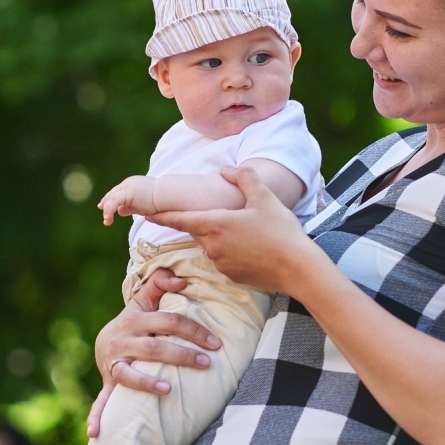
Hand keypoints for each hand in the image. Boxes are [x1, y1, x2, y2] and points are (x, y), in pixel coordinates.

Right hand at [86, 269, 221, 437]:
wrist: (104, 341)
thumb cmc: (135, 322)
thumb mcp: (144, 301)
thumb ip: (160, 284)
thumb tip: (182, 278)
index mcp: (133, 320)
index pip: (168, 322)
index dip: (193, 330)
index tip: (216, 344)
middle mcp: (120, 341)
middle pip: (154, 348)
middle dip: (181, 356)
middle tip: (206, 364)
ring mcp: (112, 364)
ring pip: (129, 374)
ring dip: (147, 383)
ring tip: (169, 390)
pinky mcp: (107, 382)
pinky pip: (101, 400)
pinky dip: (97, 416)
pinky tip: (96, 432)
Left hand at [98, 176, 156, 224]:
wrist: (169, 197)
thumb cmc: (161, 202)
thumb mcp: (142, 205)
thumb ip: (131, 207)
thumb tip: (120, 211)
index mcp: (133, 185)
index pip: (118, 192)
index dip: (110, 199)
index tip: (104, 206)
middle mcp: (129, 183)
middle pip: (113, 193)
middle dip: (106, 202)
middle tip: (102, 210)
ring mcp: (128, 186)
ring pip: (112, 198)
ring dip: (108, 210)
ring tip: (107, 221)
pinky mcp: (128, 193)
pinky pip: (114, 201)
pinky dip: (109, 211)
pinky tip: (108, 219)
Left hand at [145, 166, 314, 294]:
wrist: (298, 268)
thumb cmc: (281, 231)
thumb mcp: (264, 197)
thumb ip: (243, 177)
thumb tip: (225, 169)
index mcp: (216, 223)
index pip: (179, 219)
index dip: (161, 216)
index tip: (147, 214)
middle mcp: (212, 245)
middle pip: (198, 231)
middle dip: (205, 222)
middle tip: (229, 217)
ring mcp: (221, 263)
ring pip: (212, 246)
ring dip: (221, 238)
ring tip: (250, 233)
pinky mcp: (231, 276)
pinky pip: (224, 261)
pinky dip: (232, 253)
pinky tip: (254, 249)